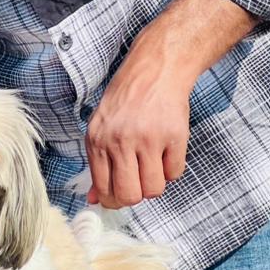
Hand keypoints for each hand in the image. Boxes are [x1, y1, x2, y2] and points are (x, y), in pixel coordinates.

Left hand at [83, 0, 255, 207]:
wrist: (156, 69)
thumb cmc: (127, 99)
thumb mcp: (102, 128)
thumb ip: (98, 164)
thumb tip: (94, 199)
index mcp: (98, 140)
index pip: (103, 189)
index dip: (113, 200)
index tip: (120, 196)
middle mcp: (120, 141)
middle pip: (129, 195)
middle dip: (136, 197)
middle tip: (139, 184)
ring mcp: (148, 139)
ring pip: (154, 189)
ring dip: (156, 183)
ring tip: (154, 164)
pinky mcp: (174, 136)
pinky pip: (175, 173)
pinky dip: (172, 168)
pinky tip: (167, 151)